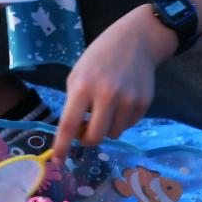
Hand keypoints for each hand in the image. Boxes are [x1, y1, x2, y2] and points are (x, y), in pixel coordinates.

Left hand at [51, 7, 167, 157]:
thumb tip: (76, 134)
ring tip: (109, 106)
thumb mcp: (78, 74)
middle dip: (89, 139)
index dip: (62, 146)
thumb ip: (75, 102)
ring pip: (114, 133)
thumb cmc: (100, 57)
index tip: (57, 161)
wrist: (136, 41)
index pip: (69, 124)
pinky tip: (123, 100)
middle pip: (95, 136)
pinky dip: (122, 120)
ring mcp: (128, 100)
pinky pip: (128, 125)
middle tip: (87, 131)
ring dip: (107, 127)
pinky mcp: (143, 103)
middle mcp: (107, 94)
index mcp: (83, 86)